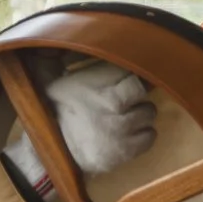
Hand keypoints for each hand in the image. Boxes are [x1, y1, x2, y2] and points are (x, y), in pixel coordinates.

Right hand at [3, 60, 157, 184]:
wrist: (53, 145)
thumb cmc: (64, 106)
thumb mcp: (74, 78)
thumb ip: (101, 67)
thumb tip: (126, 48)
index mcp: (100, 87)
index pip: (136, 80)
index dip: (129, 82)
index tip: (121, 86)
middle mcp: (113, 108)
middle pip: (144, 97)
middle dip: (135, 99)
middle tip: (120, 103)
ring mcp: (120, 133)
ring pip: (149, 116)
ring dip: (139, 117)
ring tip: (121, 118)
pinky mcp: (124, 153)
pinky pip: (149, 138)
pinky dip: (141, 136)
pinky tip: (126, 134)